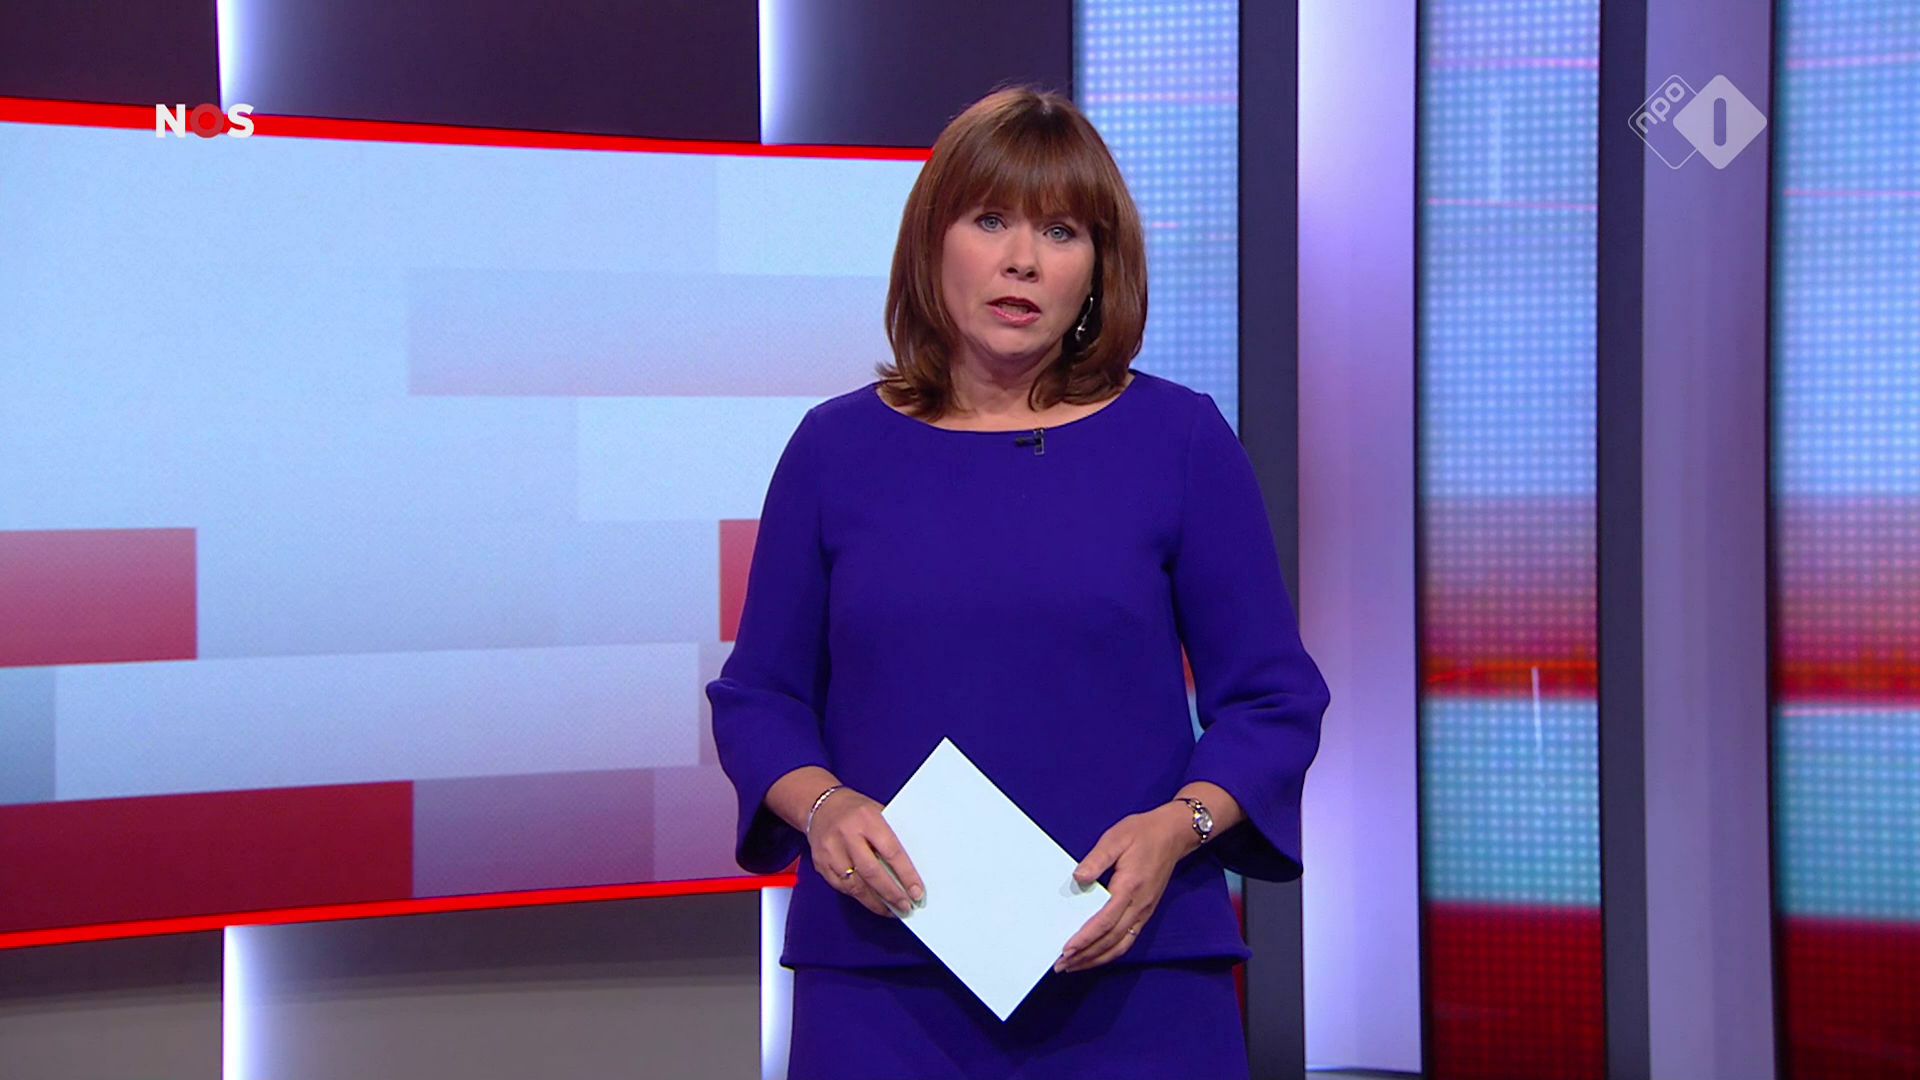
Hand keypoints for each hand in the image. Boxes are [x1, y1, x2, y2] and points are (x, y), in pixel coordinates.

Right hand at [806, 786, 925, 918]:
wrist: (819, 804)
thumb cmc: (855, 810)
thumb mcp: (878, 812)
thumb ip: (892, 836)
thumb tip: (911, 869)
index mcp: (867, 819)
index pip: (891, 851)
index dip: (906, 875)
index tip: (917, 892)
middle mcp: (847, 835)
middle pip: (872, 872)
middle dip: (892, 894)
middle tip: (906, 907)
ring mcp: (831, 851)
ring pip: (855, 885)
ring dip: (876, 902)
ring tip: (892, 909)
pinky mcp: (821, 864)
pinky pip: (842, 888)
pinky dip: (860, 898)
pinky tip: (873, 902)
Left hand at [1055, 803, 1195, 972]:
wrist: (1173, 834)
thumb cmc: (1142, 833)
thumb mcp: (1116, 838)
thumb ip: (1096, 859)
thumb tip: (1078, 879)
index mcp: (1129, 887)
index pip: (1104, 921)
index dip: (1085, 938)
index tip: (1067, 950)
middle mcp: (1139, 905)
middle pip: (1111, 940)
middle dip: (1086, 956)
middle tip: (1062, 965)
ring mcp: (1144, 911)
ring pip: (1120, 945)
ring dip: (1097, 959)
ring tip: (1075, 966)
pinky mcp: (1146, 912)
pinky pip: (1128, 940)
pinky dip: (1110, 953)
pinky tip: (1096, 956)